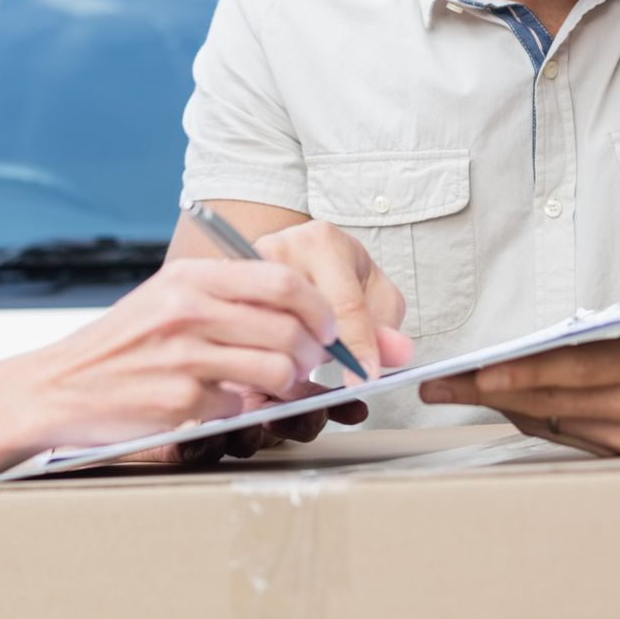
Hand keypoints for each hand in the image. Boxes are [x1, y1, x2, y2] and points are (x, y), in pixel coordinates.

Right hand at [0, 256, 335, 481]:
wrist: (56, 388)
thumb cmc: (120, 346)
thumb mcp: (166, 300)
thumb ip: (224, 298)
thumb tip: (298, 311)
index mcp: (189, 278)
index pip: (282, 278)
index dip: (318, 306)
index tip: (326, 326)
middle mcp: (188, 310)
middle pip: (290, 328)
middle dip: (314, 352)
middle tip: (311, 364)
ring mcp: (184, 357)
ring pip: (277, 371)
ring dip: (287, 386)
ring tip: (274, 387)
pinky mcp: (179, 402)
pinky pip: (240, 408)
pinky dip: (239, 412)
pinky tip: (219, 404)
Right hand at [252, 220, 412, 381]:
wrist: (299, 258)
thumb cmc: (338, 276)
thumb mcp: (374, 296)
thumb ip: (386, 327)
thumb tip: (398, 352)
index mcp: (322, 241)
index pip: (343, 304)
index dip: (357, 346)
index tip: (363, 376)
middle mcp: (278, 247)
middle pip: (296, 317)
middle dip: (315, 354)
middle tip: (322, 368)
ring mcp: (242, 267)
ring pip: (263, 328)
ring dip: (284, 358)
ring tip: (300, 365)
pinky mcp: (221, 291)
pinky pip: (239, 334)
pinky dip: (260, 357)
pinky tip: (274, 362)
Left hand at [417, 264, 619, 455]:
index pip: (573, 372)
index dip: (523, 373)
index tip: (477, 371)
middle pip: (547, 402)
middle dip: (487, 394)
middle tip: (435, 387)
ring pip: (548, 422)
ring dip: (498, 407)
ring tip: (451, 391)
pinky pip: (561, 433)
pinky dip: (526, 415)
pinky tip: (495, 399)